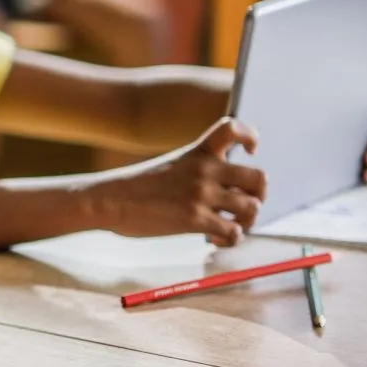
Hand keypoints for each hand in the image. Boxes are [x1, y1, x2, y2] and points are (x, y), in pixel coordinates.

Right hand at [99, 117, 266, 246]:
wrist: (108, 200)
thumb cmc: (136, 187)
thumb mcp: (171, 165)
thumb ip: (199, 170)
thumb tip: (227, 191)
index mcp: (198, 152)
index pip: (233, 128)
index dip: (251, 137)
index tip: (250, 152)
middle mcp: (204, 169)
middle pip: (259, 177)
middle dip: (258, 195)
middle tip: (245, 206)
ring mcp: (201, 193)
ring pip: (252, 207)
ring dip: (247, 221)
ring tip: (231, 226)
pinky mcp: (195, 218)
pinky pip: (234, 232)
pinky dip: (231, 239)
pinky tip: (216, 239)